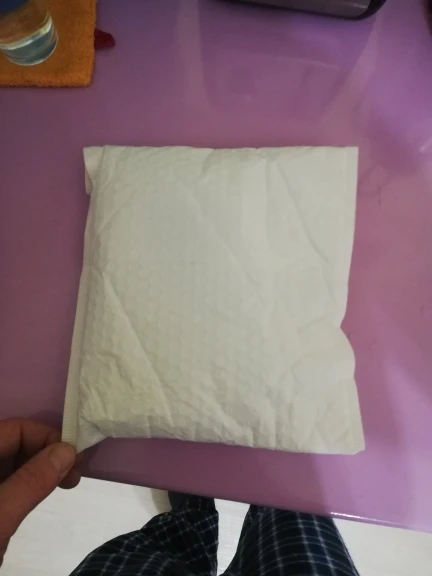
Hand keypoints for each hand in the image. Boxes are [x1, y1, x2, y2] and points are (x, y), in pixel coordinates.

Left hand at [0, 418, 79, 566]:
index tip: (73, 462)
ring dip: (38, 467)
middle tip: (73, 476)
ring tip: (63, 484)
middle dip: (45, 452)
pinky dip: (25, 482)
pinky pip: (4, 481)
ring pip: (9, 461)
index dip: (45, 437)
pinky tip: (39, 493)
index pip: (13, 429)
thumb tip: (67, 450)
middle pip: (11, 442)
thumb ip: (31, 482)